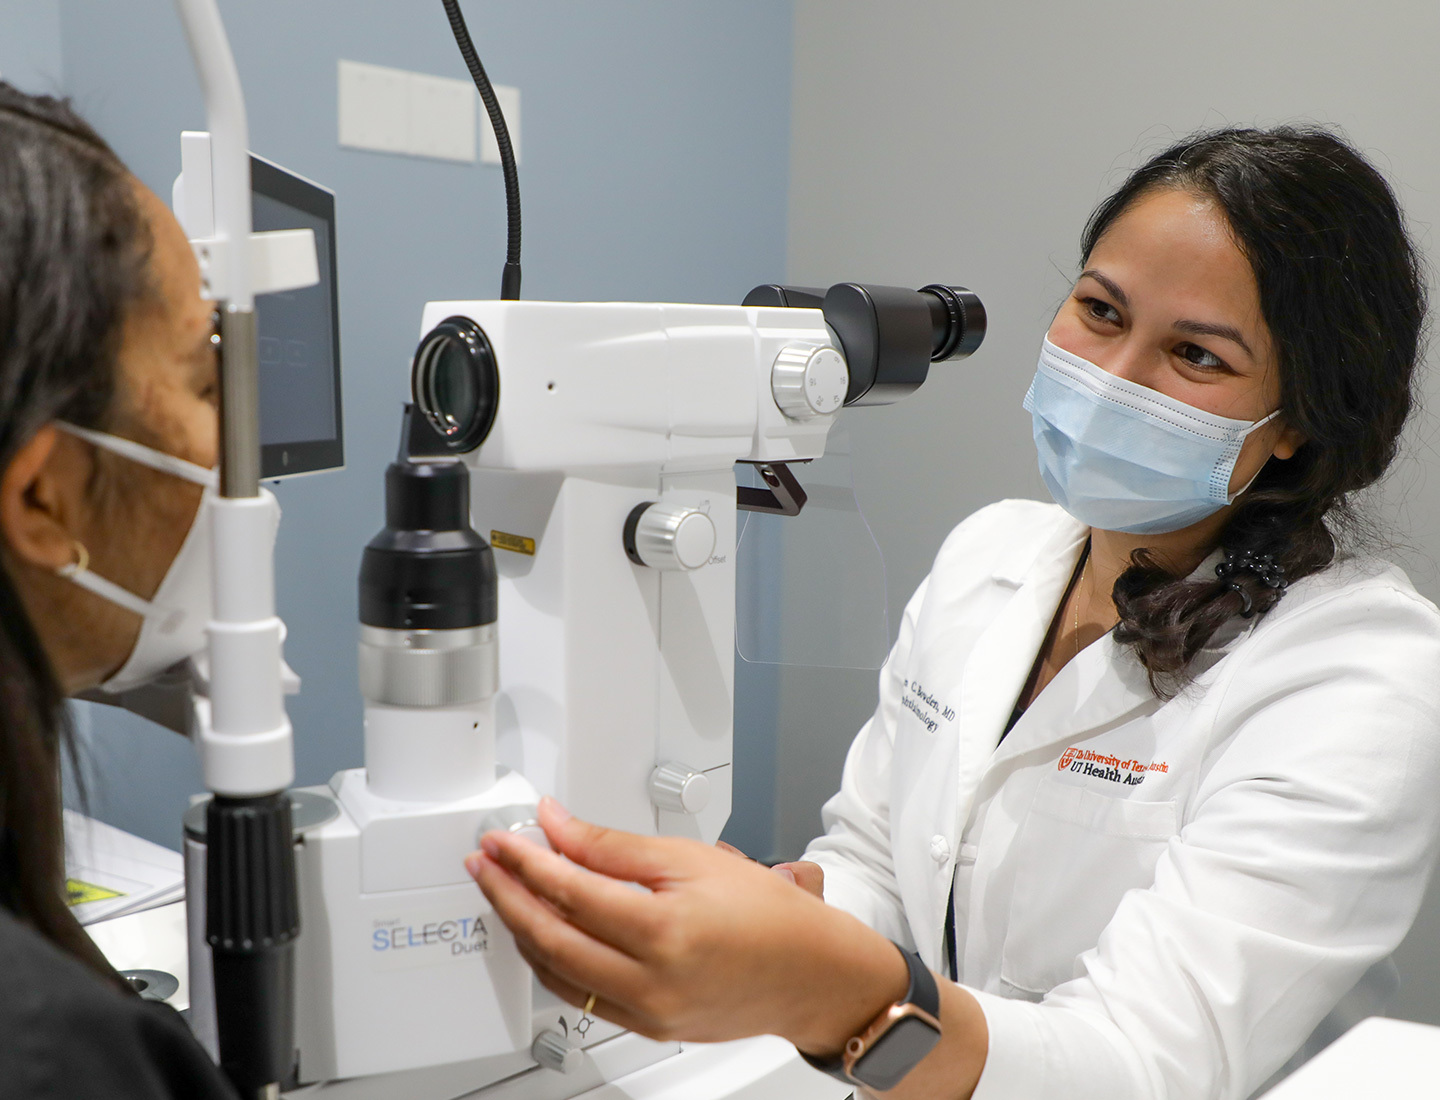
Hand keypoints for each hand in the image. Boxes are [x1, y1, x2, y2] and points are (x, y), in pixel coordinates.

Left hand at [466, 798, 904, 1050]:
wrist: (812, 975)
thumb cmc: (769, 916)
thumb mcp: (693, 859)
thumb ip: (615, 847)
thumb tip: (560, 827)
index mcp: (662, 931)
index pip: (570, 891)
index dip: (527, 860)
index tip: (504, 839)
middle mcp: (649, 981)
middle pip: (550, 935)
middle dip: (508, 894)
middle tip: (486, 862)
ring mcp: (646, 1012)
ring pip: (556, 972)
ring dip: (521, 929)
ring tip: (504, 892)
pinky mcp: (647, 1027)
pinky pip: (579, 995)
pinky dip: (552, 961)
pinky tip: (542, 934)